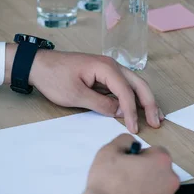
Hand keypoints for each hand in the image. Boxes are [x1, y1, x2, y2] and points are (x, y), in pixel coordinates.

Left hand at [5, 47, 162, 132]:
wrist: (37, 65)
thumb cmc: (53, 77)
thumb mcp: (76, 95)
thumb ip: (100, 104)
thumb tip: (119, 112)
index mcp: (105, 67)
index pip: (126, 92)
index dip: (132, 112)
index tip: (135, 129)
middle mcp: (110, 65)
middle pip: (138, 84)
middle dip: (149, 103)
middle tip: (157, 122)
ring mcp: (106, 69)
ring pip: (132, 84)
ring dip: (144, 100)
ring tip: (154, 117)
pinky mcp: (100, 75)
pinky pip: (121, 86)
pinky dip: (131, 98)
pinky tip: (136, 109)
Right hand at [75, 134, 179, 193]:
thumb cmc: (107, 184)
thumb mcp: (109, 150)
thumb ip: (124, 140)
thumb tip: (131, 143)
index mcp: (160, 161)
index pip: (156, 150)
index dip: (140, 154)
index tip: (128, 161)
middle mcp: (170, 180)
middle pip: (159, 169)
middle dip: (145, 169)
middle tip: (125, 175)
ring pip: (157, 186)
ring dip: (145, 185)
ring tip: (125, 190)